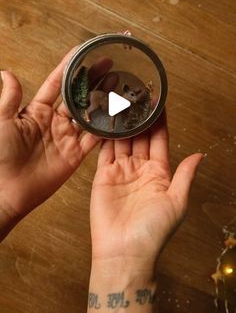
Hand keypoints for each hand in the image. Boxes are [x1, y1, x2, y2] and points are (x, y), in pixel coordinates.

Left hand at [0, 49, 111, 239]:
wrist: (6, 191)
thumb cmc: (0, 155)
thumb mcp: (2, 121)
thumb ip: (10, 98)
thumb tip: (6, 73)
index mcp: (37, 111)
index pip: (57, 83)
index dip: (69, 67)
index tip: (82, 52)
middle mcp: (55, 121)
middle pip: (78, 95)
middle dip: (93, 79)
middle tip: (109, 63)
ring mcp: (66, 137)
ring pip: (90, 113)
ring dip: (104, 99)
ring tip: (118, 82)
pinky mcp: (75, 154)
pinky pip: (94, 139)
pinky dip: (107, 128)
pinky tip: (119, 116)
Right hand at [90, 110, 202, 270]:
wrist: (124, 251)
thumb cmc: (154, 231)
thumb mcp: (177, 201)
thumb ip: (185, 175)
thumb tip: (200, 154)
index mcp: (159, 172)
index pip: (159, 140)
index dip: (159, 121)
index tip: (158, 102)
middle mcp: (140, 168)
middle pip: (140, 136)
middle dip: (139, 117)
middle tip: (136, 95)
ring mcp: (121, 171)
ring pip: (122, 140)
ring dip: (122, 122)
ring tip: (120, 101)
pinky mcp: (103, 175)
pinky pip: (105, 151)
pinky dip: (105, 135)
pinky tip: (105, 120)